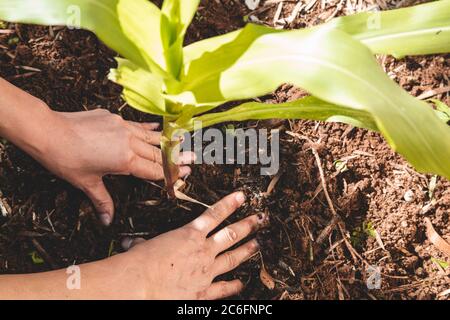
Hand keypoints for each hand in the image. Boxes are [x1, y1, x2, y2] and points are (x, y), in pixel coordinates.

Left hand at [31, 109, 193, 224]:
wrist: (49, 131)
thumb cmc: (67, 160)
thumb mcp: (86, 183)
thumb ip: (102, 200)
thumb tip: (107, 220)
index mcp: (126, 161)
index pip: (154, 170)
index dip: (171, 174)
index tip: (185, 174)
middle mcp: (130, 143)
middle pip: (158, 153)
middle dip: (176, 158)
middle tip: (193, 159)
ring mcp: (123, 128)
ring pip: (151, 137)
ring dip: (167, 141)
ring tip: (184, 140)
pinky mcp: (114, 118)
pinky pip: (137, 125)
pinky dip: (148, 128)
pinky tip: (157, 127)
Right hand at [120, 192, 264, 299]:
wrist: (139, 285)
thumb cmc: (138, 263)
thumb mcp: (142, 247)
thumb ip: (144, 244)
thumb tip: (132, 243)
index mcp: (188, 235)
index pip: (214, 214)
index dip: (230, 203)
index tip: (242, 196)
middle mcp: (202, 251)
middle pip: (230, 235)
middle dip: (247, 226)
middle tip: (260, 219)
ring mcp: (206, 271)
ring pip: (232, 258)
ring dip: (246, 251)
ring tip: (257, 245)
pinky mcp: (203, 291)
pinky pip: (223, 288)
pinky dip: (233, 286)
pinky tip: (241, 283)